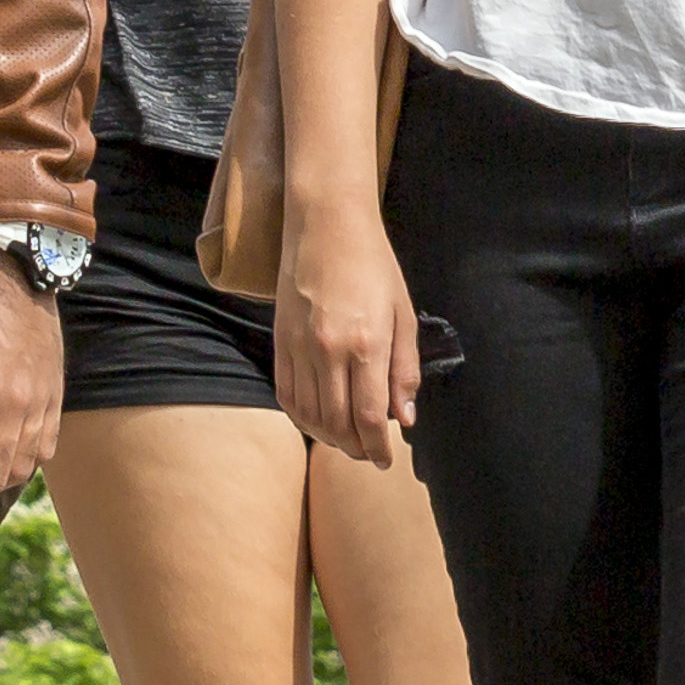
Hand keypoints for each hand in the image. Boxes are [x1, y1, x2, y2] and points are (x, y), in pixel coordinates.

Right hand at [275, 189, 421, 466]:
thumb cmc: (373, 265)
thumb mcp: (403, 314)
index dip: (378, 447)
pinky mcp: (279, 342)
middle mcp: (329, 352)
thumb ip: (404, 370)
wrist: (325, 225)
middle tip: (368, 452)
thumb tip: (405, 418)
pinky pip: (287, 396)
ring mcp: (299, 348)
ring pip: (310, 416)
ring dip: (330, 438)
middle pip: (338, 424)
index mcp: (367, 344)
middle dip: (356, 448)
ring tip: (347, 440)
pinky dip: (302, 418)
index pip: (370, 417)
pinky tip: (318, 420)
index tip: (385, 459)